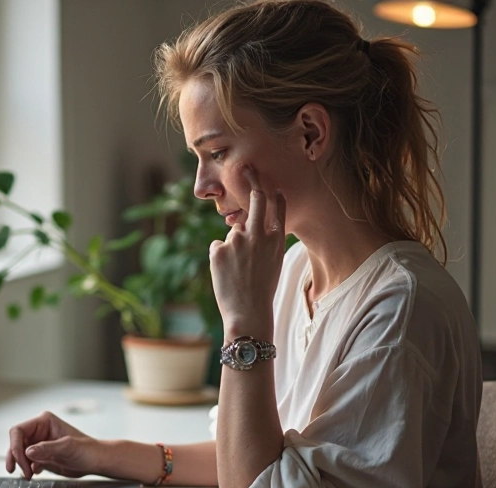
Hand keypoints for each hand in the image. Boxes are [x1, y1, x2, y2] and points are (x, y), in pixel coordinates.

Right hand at [6, 411, 102, 479]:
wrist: (95, 461)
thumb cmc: (87, 450)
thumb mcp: (68, 447)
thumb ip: (47, 449)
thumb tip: (28, 451)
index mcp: (44, 421)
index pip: (18, 430)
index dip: (15, 445)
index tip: (20, 459)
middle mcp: (39, 431)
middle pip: (16, 442)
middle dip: (16, 457)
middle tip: (23, 471)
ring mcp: (39, 444)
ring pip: (19, 453)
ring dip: (21, 464)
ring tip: (28, 475)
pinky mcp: (40, 456)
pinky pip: (26, 461)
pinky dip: (26, 468)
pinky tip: (35, 473)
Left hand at [208, 168, 286, 337]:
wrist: (248, 313)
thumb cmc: (261, 291)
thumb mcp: (272, 263)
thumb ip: (262, 242)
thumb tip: (242, 226)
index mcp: (276, 240)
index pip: (277, 208)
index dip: (274, 194)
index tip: (271, 183)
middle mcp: (258, 235)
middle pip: (255, 200)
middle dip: (251, 180)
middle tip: (245, 167)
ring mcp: (237, 240)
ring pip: (232, 234)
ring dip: (233, 248)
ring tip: (238, 272)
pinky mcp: (219, 248)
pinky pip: (218, 247)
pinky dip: (220, 259)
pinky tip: (226, 275)